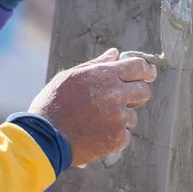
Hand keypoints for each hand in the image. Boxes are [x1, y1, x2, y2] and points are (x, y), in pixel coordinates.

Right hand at [29, 48, 156, 165]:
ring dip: (121, 119)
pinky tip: (96, 135)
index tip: (148, 74)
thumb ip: (97, 64)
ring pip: (133, 116)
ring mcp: (118, 116)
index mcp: (105, 75)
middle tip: (122, 101)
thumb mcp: (71, 76)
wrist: (44, 137)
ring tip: (97, 122)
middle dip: (136, 95)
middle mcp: (116, 93)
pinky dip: (114, 137)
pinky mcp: (117, 138)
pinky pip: (126, 136)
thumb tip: (115, 53)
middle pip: (144, 91)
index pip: (139, 66)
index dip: (146, 70)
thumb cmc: (54, 103)